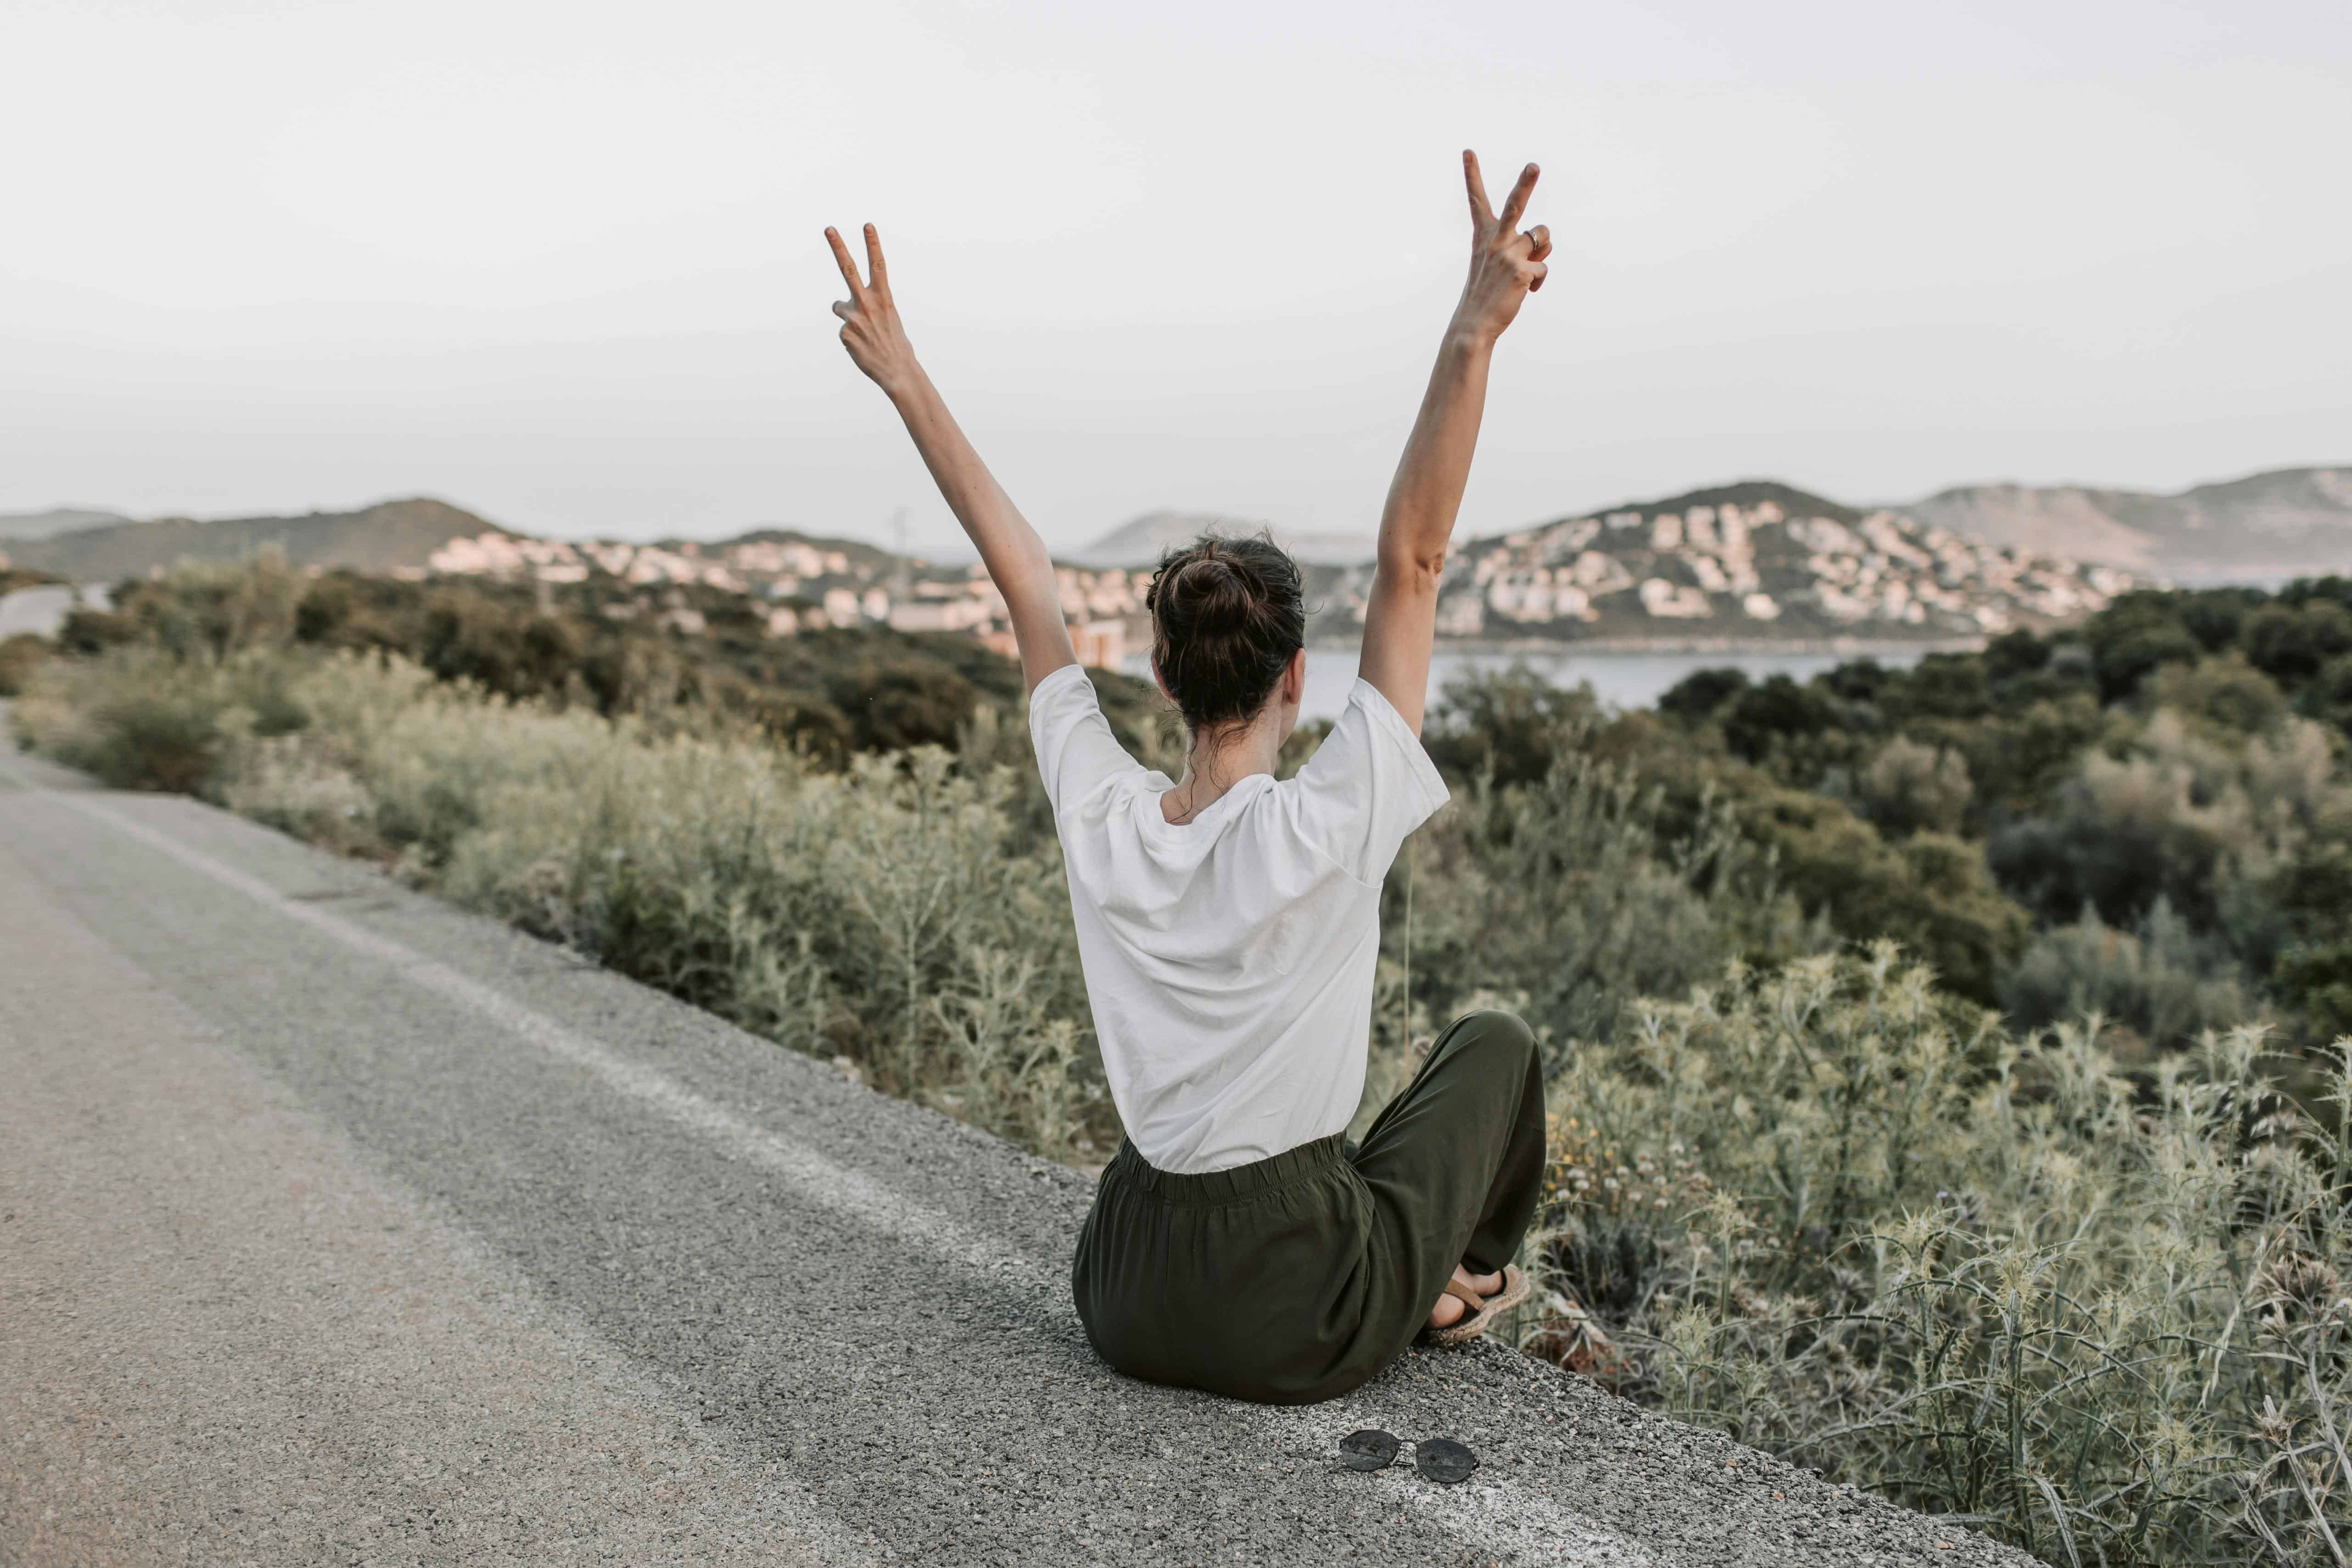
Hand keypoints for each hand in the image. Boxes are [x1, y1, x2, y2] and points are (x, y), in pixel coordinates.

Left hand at [826, 223, 921, 396]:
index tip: (867, 225)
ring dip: (848, 315)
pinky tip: (863, 347)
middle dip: (838, 246)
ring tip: (865, 334)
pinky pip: (843, 330)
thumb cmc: (895, 344)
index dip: (872, 244)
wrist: (897, 371)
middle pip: (848, 268)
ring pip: (840, 307)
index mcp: (884, 298)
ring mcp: (854, 318)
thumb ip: (867, 306)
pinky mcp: (844, 333)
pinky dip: (851, 338)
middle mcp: (867, 303)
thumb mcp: (888, 318)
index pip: (878, 265)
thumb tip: (838, 307)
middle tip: (828, 228)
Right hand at [1451, 151, 1548, 344]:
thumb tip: (1547, 239)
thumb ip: (1521, 245)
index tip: (1468, 152)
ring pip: (1542, 237)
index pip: (1477, 201)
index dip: (1472, 175)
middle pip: (1515, 205)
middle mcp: (1495, 241)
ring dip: (1541, 251)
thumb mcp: (1499, 264)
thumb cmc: (1487, 294)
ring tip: (1524, 272)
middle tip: (1534, 165)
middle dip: (1526, 183)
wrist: (1475, 324)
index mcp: (1484, 237)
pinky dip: (1539, 280)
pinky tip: (1526, 291)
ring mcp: (1508, 254)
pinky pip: (1544, 265)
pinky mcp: (1521, 270)